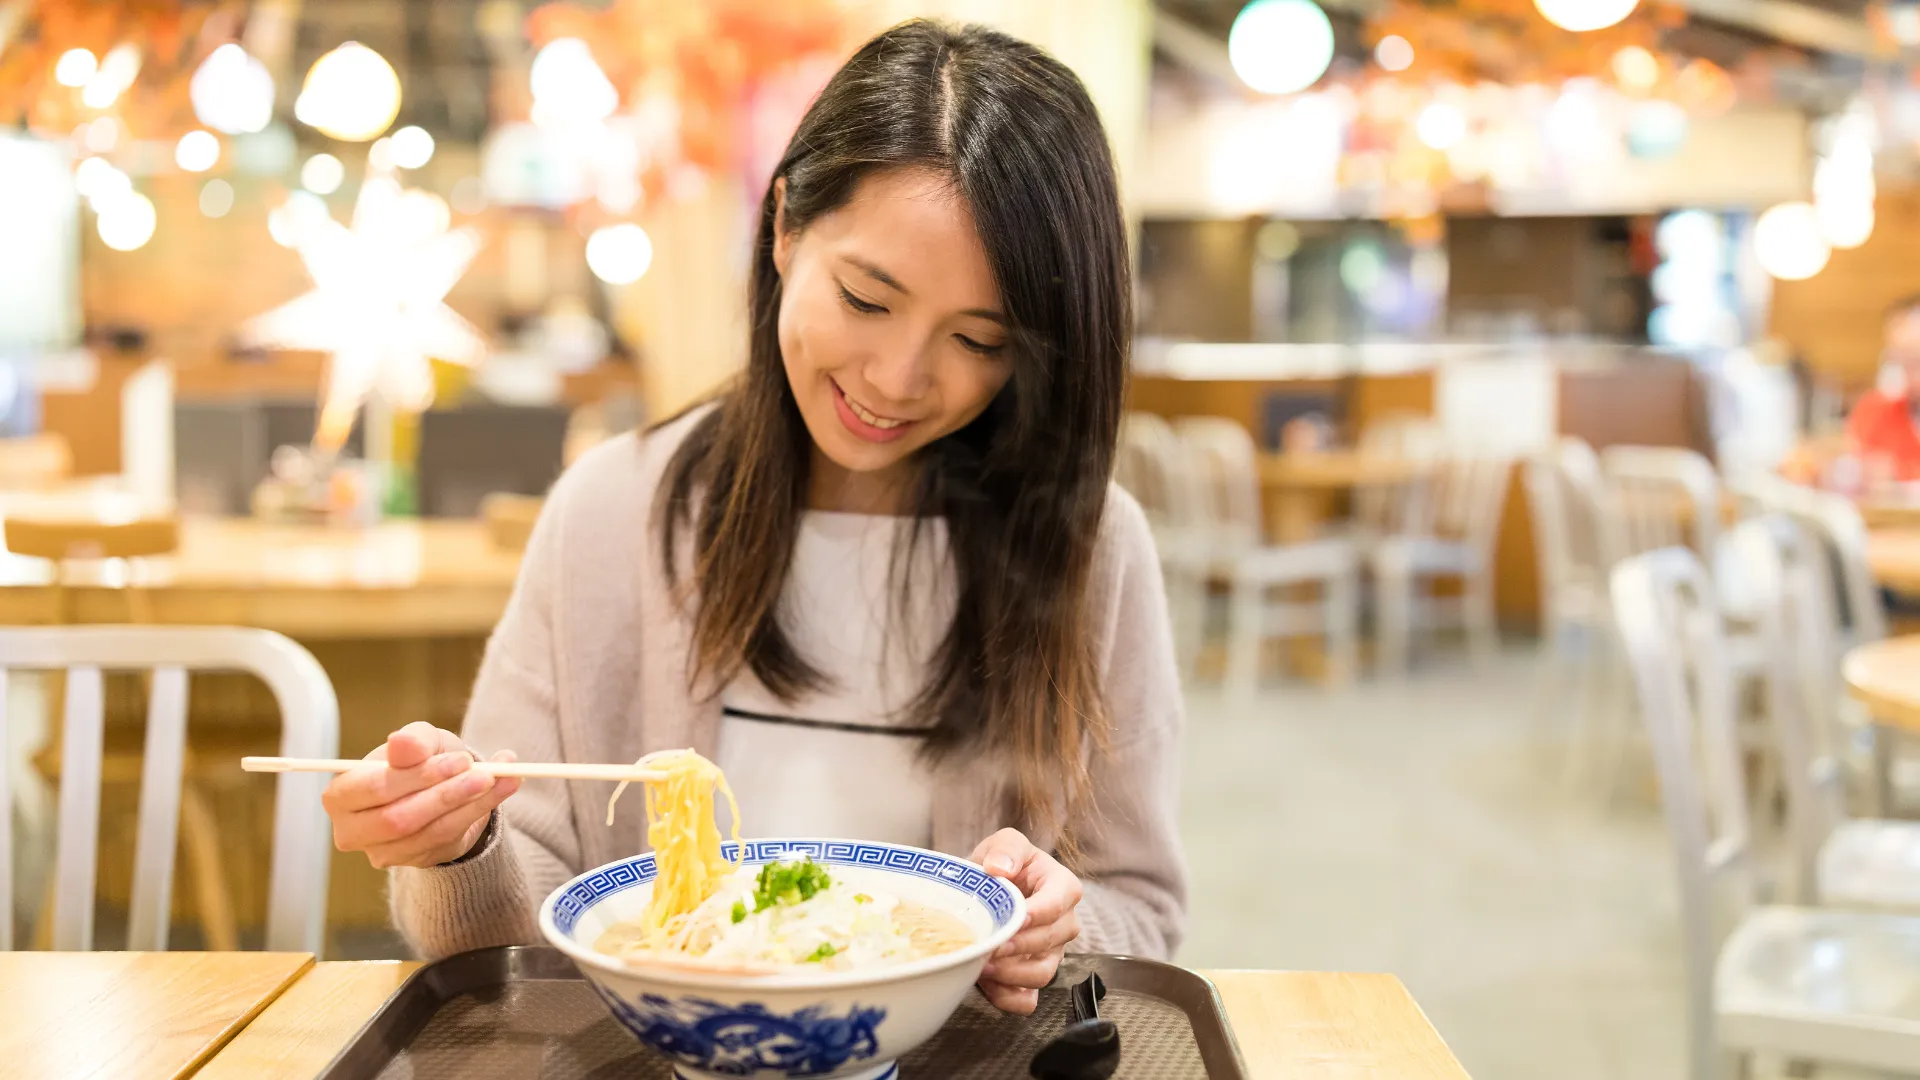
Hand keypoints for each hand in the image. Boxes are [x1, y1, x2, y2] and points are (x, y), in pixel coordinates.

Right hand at [320, 721, 519, 868]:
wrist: (439, 785)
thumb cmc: (419, 758)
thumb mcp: (420, 740)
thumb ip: (412, 741)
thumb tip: (401, 743)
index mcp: (341, 795)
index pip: (375, 789)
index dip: (418, 776)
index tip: (461, 760)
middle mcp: (353, 831)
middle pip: (398, 819)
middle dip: (446, 795)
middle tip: (485, 774)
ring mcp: (382, 852)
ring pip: (428, 832)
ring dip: (469, 805)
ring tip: (499, 779)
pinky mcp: (413, 861)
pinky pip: (447, 841)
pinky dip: (478, 813)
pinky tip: (502, 789)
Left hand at [968, 828, 1082, 1014]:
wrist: (987, 889)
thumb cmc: (1002, 864)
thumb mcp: (1004, 843)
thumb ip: (1006, 848)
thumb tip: (1000, 868)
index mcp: (1063, 887)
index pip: (1057, 904)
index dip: (1036, 915)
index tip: (1013, 919)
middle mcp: (1064, 923)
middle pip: (1050, 942)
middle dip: (1018, 947)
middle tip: (988, 946)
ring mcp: (1052, 953)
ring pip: (1042, 974)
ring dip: (1012, 975)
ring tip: (982, 966)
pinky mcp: (1033, 976)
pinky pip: (1028, 1000)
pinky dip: (1008, 998)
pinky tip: (987, 985)